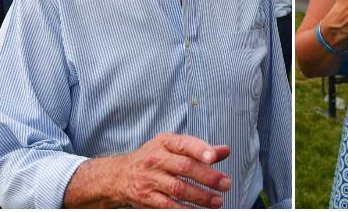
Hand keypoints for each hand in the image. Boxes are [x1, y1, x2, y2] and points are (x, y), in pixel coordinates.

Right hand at [114, 132, 231, 207]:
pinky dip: (184, 209)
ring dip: (200, 196)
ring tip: (218, 201)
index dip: (199, 150)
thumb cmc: (156, 157)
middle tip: (226, 184)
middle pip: (184, 167)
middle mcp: (156, 159)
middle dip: (207, 177)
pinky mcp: (147, 198)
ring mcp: (151, 179)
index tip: (213, 157)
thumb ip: (200, 148)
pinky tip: (198, 211)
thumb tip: (225, 151)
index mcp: (165, 142)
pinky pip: (167, 205)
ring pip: (178, 188)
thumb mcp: (173, 146)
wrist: (121, 174)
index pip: (184, 144)